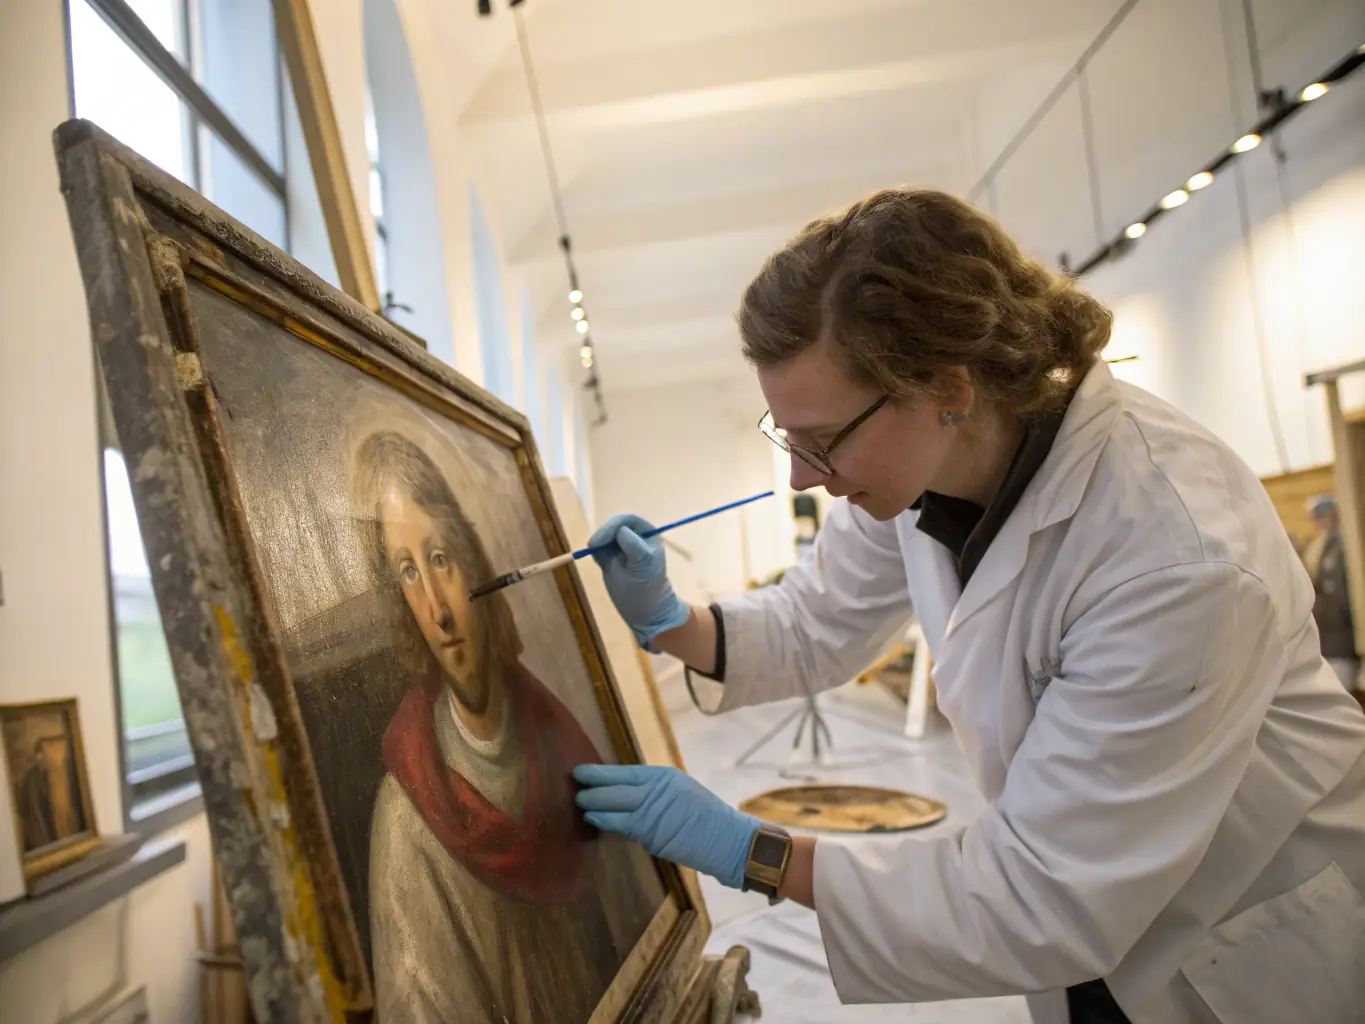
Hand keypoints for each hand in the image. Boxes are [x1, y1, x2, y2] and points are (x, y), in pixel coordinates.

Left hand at [573, 763, 758, 889]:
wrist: (727, 839)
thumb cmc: (705, 818)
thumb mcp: (681, 792)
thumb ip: (654, 791)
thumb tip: (624, 793)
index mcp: (664, 775)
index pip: (624, 771)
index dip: (601, 772)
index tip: (582, 770)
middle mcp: (657, 788)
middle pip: (615, 783)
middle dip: (592, 784)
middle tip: (573, 784)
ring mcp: (654, 809)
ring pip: (615, 802)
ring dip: (594, 802)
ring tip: (579, 801)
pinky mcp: (652, 831)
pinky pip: (622, 823)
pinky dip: (605, 819)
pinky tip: (593, 817)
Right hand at [587, 513, 690, 648]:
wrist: (645, 610)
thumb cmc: (648, 587)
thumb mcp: (644, 564)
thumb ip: (633, 546)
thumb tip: (621, 531)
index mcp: (647, 534)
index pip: (626, 522)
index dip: (613, 528)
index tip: (601, 542)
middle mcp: (634, 537)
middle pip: (614, 525)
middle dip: (604, 534)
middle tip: (593, 546)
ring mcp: (621, 547)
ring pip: (605, 536)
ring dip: (599, 544)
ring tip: (600, 560)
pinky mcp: (611, 557)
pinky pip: (600, 549)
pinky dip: (596, 553)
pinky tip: (600, 564)